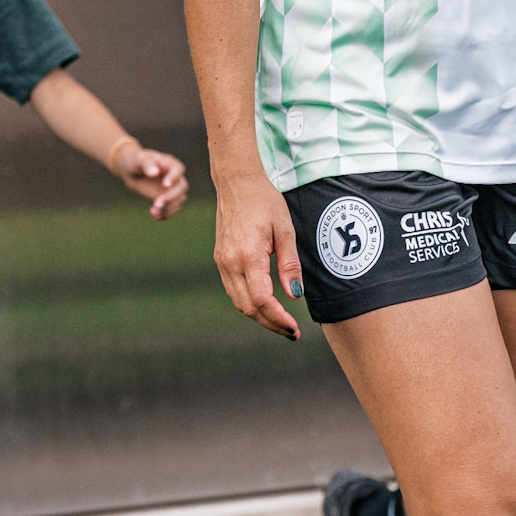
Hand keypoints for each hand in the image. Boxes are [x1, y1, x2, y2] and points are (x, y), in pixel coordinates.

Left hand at [111, 143, 188, 218]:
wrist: (132, 171)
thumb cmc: (136, 161)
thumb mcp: (138, 159)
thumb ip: (147, 164)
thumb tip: (154, 173)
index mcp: (170, 164)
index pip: (178, 170)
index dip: (174, 178)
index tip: (165, 185)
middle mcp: (175, 177)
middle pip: (181, 188)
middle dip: (171, 197)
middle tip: (157, 204)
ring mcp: (173, 189)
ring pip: (179, 201)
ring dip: (168, 208)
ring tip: (153, 211)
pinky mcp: (168, 200)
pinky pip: (172, 209)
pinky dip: (165, 215)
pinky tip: (154, 215)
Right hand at [212, 175, 303, 339]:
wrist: (237, 183)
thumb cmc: (265, 202)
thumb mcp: (285, 230)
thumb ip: (289, 264)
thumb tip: (295, 295)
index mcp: (248, 255)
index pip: (262, 299)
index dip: (278, 318)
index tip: (294, 328)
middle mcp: (230, 263)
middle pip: (248, 307)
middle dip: (270, 324)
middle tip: (291, 332)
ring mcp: (222, 262)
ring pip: (239, 302)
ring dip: (259, 316)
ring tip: (281, 323)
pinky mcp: (220, 260)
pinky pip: (234, 290)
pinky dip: (249, 303)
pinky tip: (265, 304)